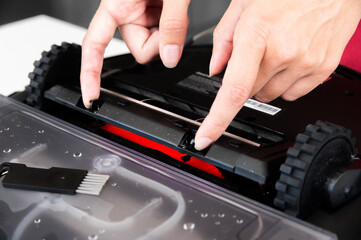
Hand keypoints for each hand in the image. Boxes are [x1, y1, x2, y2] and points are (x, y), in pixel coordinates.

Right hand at [81, 0, 189, 107]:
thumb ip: (172, 25)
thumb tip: (170, 58)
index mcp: (116, 4)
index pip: (94, 45)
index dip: (90, 73)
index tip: (91, 95)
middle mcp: (124, 10)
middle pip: (141, 50)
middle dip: (161, 42)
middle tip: (173, 19)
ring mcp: (138, 13)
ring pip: (154, 45)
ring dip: (169, 33)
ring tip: (174, 7)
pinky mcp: (150, 12)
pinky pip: (162, 35)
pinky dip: (172, 27)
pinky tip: (173, 9)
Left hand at [195, 0, 360, 149]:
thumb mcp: (244, 3)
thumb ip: (224, 38)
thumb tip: (216, 69)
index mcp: (257, 34)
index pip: (234, 90)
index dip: (217, 120)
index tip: (206, 138)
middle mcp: (283, 53)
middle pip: (249, 93)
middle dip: (244, 80)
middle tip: (254, 55)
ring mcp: (305, 63)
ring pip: (269, 96)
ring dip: (264, 83)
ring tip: (275, 53)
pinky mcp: (322, 69)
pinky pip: (293, 95)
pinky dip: (285, 84)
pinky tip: (289, 61)